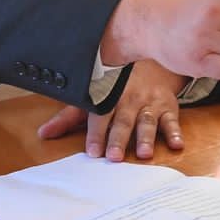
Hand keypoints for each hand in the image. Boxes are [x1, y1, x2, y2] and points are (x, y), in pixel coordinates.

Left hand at [35, 60, 187, 160]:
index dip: (97, 133)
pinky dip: (175, 132)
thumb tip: (43, 134)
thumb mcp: (92, 96)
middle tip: (115, 157)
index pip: (100, 116)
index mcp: (108, 96)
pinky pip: (172, 119)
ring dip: (145, 137)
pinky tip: (176, 144)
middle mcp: (129, 99)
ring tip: (143, 154)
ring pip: (147, 121)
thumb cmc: (116, 85)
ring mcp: (150, 103)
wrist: (151, 61)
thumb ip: (68, 117)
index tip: (93, 151)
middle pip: (123, 120)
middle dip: (119, 138)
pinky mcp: (168, 106)